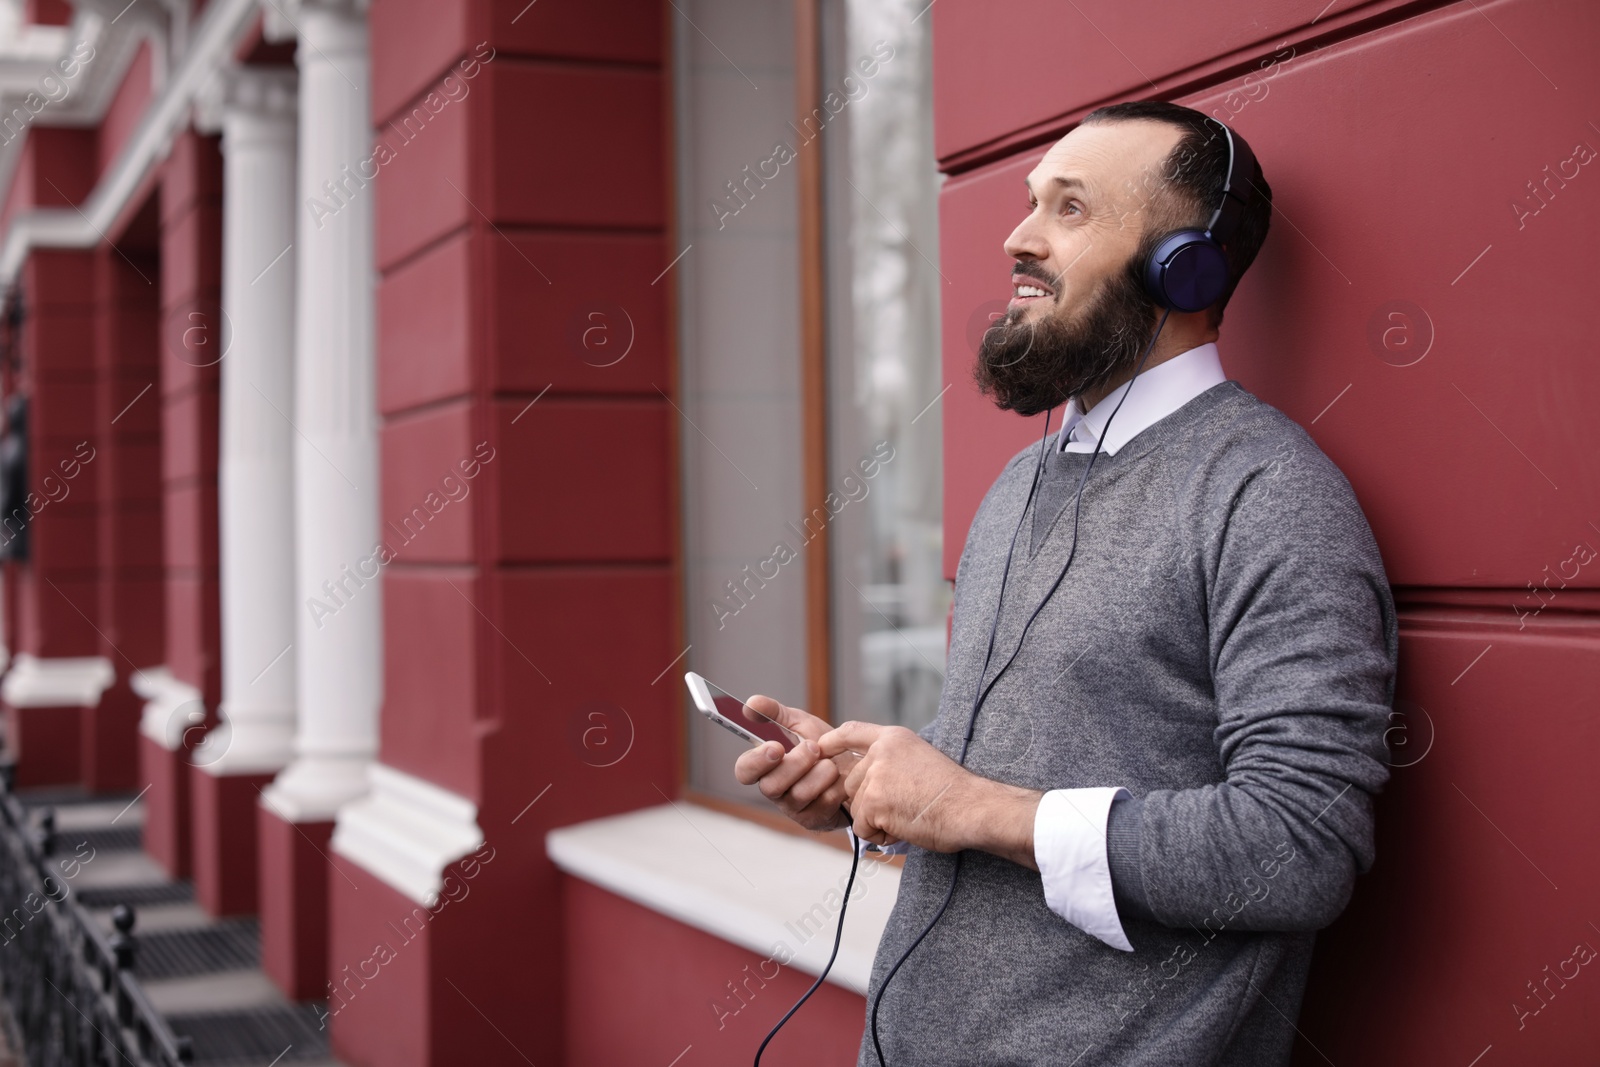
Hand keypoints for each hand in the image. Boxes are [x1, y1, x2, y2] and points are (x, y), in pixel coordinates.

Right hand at [732, 696, 860, 833]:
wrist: (859, 768)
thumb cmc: (825, 747)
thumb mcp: (801, 724)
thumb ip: (776, 713)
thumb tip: (751, 703)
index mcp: (766, 766)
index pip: (744, 770)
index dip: (756, 761)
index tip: (776, 746)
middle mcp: (775, 789)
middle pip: (770, 786)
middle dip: (795, 764)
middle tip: (814, 747)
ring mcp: (794, 807)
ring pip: (798, 794)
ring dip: (820, 773)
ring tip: (832, 763)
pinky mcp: (814, 819)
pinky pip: (822, 804)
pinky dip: (836, 786)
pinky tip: (841, 780)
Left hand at [818, 721, 1043, 864]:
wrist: (971, 807)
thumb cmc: (952, 792)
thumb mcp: (919, 758)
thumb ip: (890, 761)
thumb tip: (864, 779)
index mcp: (893, 738)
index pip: (851, 732)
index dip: (832, 741)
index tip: (820, 749)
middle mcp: (880, 752)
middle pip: (851, 783)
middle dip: (870, 803)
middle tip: (905, 806)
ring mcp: (875, 777)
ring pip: (856, 808)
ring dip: (877, 821)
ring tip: (909, 815)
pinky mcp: (873, 802)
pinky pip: (861, 828)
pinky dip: (880, 836)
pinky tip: (904, 828)